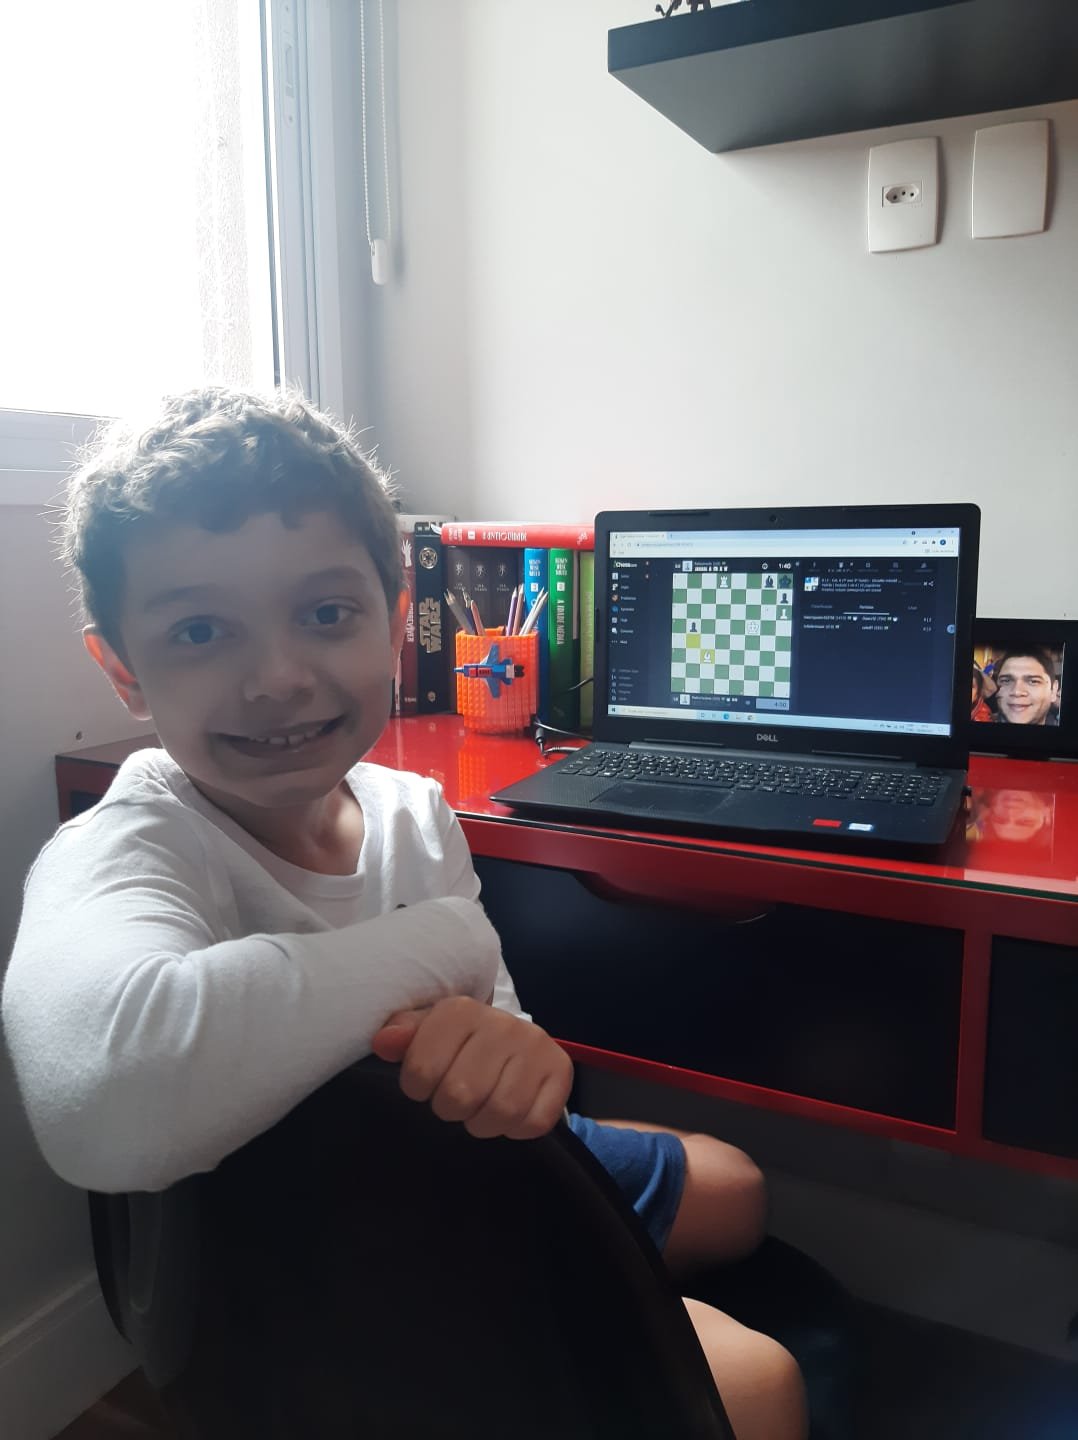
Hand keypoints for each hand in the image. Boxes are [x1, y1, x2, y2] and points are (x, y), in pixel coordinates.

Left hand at [370, 996, 572, 1139]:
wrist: (513, 1044)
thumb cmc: (460, 1044)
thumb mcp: (427, 1034)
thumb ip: (403, 1036)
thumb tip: (383, 1042)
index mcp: (461, 1010)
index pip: (420, 1069)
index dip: (417, 1088)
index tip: (426, 1083)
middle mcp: (502, 1023)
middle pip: (459, 1095)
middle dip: (450, 1108)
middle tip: (455, 1100)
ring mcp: (535, 1046)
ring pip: (499, 1112)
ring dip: (482, 1123)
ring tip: (479, 1109)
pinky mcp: (560, 1071)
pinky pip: (532, 1122)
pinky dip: (516, 1130)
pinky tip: (510, 1113)